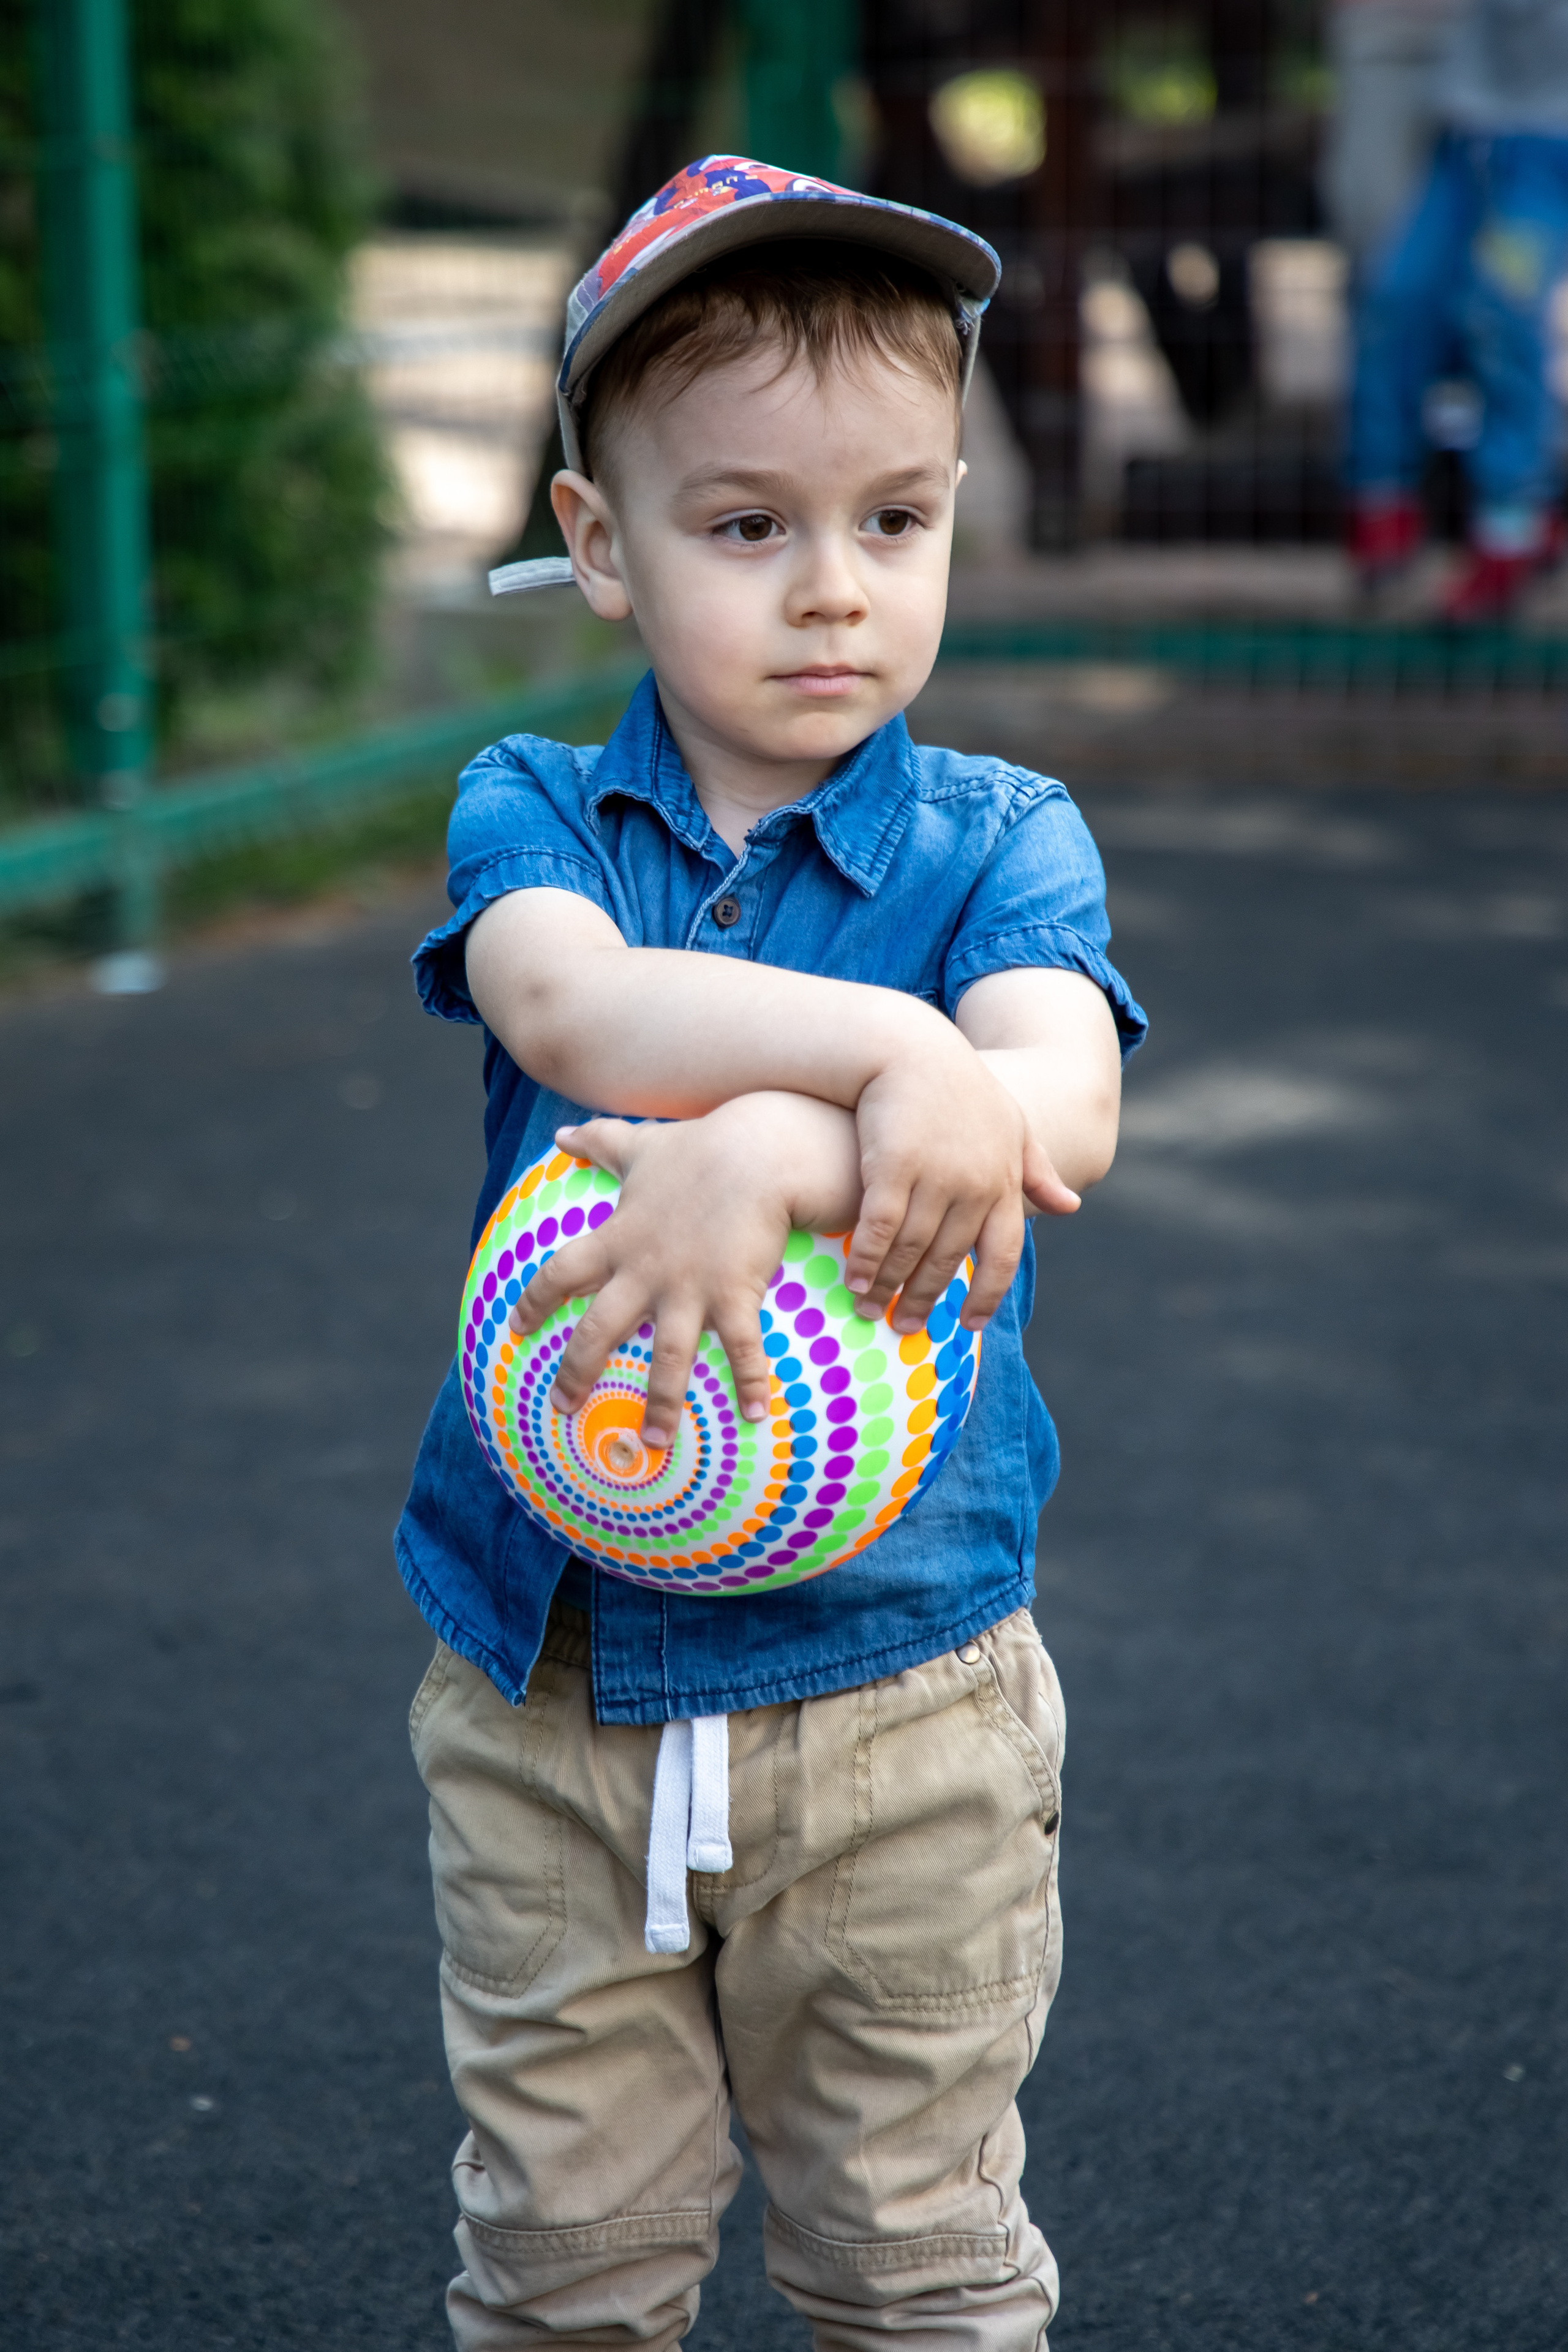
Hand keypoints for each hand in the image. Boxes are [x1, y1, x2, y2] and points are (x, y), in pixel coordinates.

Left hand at [506, 1101, 832, 1449]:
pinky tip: (755, 1415)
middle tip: (560, 1407)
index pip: (560, 1273)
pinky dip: (749, 1383)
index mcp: (619, 1237)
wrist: (759, 1150)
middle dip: (576, 1371)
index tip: (517, 1329)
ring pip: (666, 1357)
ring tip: (650, 1443)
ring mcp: (690, 1286)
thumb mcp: (641, 1145)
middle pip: (598, 1329)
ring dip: (659, 1403)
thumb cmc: (701, 1147)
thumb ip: (599, 1142)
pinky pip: (740, 1349)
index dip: (535, 1303)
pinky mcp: (735, 1294)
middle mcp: (645, 1270)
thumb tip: (561, 1134)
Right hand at [848, 1029, 1079, 1335]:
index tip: (968, 1325)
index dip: (987, 1295)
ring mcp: (935, 1176)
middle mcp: (975, 1184)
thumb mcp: (1009, 1125)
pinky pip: (880, 1229)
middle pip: (951, 1260)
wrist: (910, 1048)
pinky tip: (853, 1280)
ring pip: (913, 1250)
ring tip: (871, 1310)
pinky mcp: (894, 1167)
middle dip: (924, 1299)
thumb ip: (1037, 1169)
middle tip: (904, 1328)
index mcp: (1005, 1181)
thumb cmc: (960, 1088)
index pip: (1003, 1253)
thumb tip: (1070, 1208)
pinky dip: (867, 1260)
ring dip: (890, 1287)